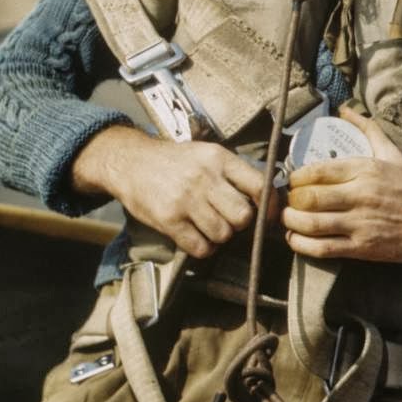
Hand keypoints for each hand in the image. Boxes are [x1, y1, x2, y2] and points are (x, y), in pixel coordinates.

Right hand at [70, 125, 275, 257]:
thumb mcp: (207, 154)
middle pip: (243, 216)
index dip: (271, 206)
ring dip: (220, 237)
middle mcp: (205, 178)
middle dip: (240, 224)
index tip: (270, 216)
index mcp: (219, 158)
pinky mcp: (169, 220)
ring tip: (209, 227)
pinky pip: (200, 247)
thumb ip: (234, 173)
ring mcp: (186, 200)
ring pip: (223, 234)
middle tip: (229, 220)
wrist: (130, 162)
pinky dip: (203, 248)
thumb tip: (268, 199)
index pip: (260, 185)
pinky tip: (196, 237)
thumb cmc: (175, 161)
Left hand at [282, 105, 401, 266]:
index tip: (292, 180)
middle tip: (288, 200)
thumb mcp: (392, 153)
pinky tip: (295, 238)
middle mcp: (360, 196)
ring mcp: (361, 223)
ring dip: (291, 221)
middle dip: (291, 199)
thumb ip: (366, 129)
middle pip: (309, 198)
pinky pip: (324, 248)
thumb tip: (345, 109)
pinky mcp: (363, 248)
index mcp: (365, 170)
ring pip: (312, 223)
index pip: (317, 171)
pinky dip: (302, 244)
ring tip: (287, 218)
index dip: (296, 177)